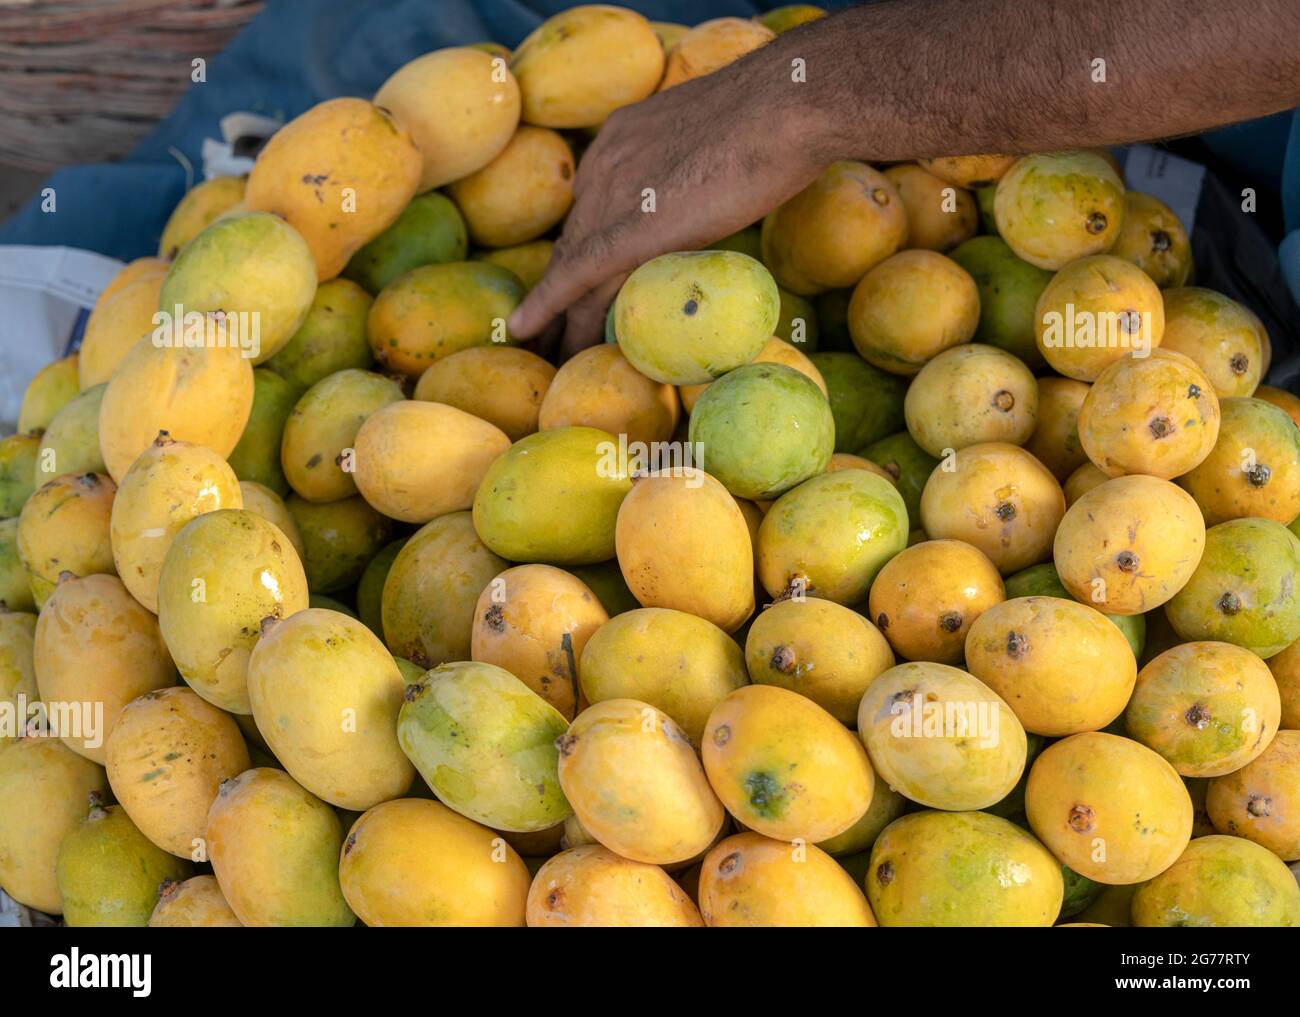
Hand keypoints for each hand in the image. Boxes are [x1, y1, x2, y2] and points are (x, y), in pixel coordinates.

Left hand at [509, 42, 832, 358]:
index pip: (594, 209)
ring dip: (556, 314)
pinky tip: (525, 331)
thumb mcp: (723, 139)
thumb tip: (709, 194)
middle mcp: (605, 164)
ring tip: (545, 353)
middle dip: (559, 289)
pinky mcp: (628, 227)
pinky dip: (547, 304)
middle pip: (574, 240)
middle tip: (546, 331)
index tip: (578, 286)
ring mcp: (612, 193)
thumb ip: (699, 167)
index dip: (584, 252)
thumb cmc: (783, 113)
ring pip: (572, 266)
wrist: (789, 105)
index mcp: (625, 139)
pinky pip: (576, 275)